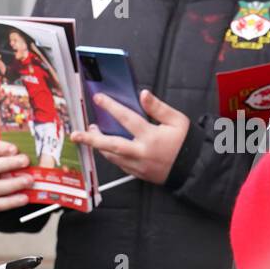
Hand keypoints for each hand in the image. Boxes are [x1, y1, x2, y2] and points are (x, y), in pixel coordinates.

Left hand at [69, 89, 189, 184]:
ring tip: (90, 133)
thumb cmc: (186, 144)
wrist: (193, 170)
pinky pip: (119, 164)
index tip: (98, 98)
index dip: (111, 107)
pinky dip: (110, 154)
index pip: (127, 119)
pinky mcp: (138, 174)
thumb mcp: (177, 121)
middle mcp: (141, 152)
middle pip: (111, 145)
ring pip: (112, 156)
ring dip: (98, 145)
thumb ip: (158, 107)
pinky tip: (106, 146)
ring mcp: (138, 165)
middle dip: (91, 138)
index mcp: (151, 137)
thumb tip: (143, 94)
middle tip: (76, 134)